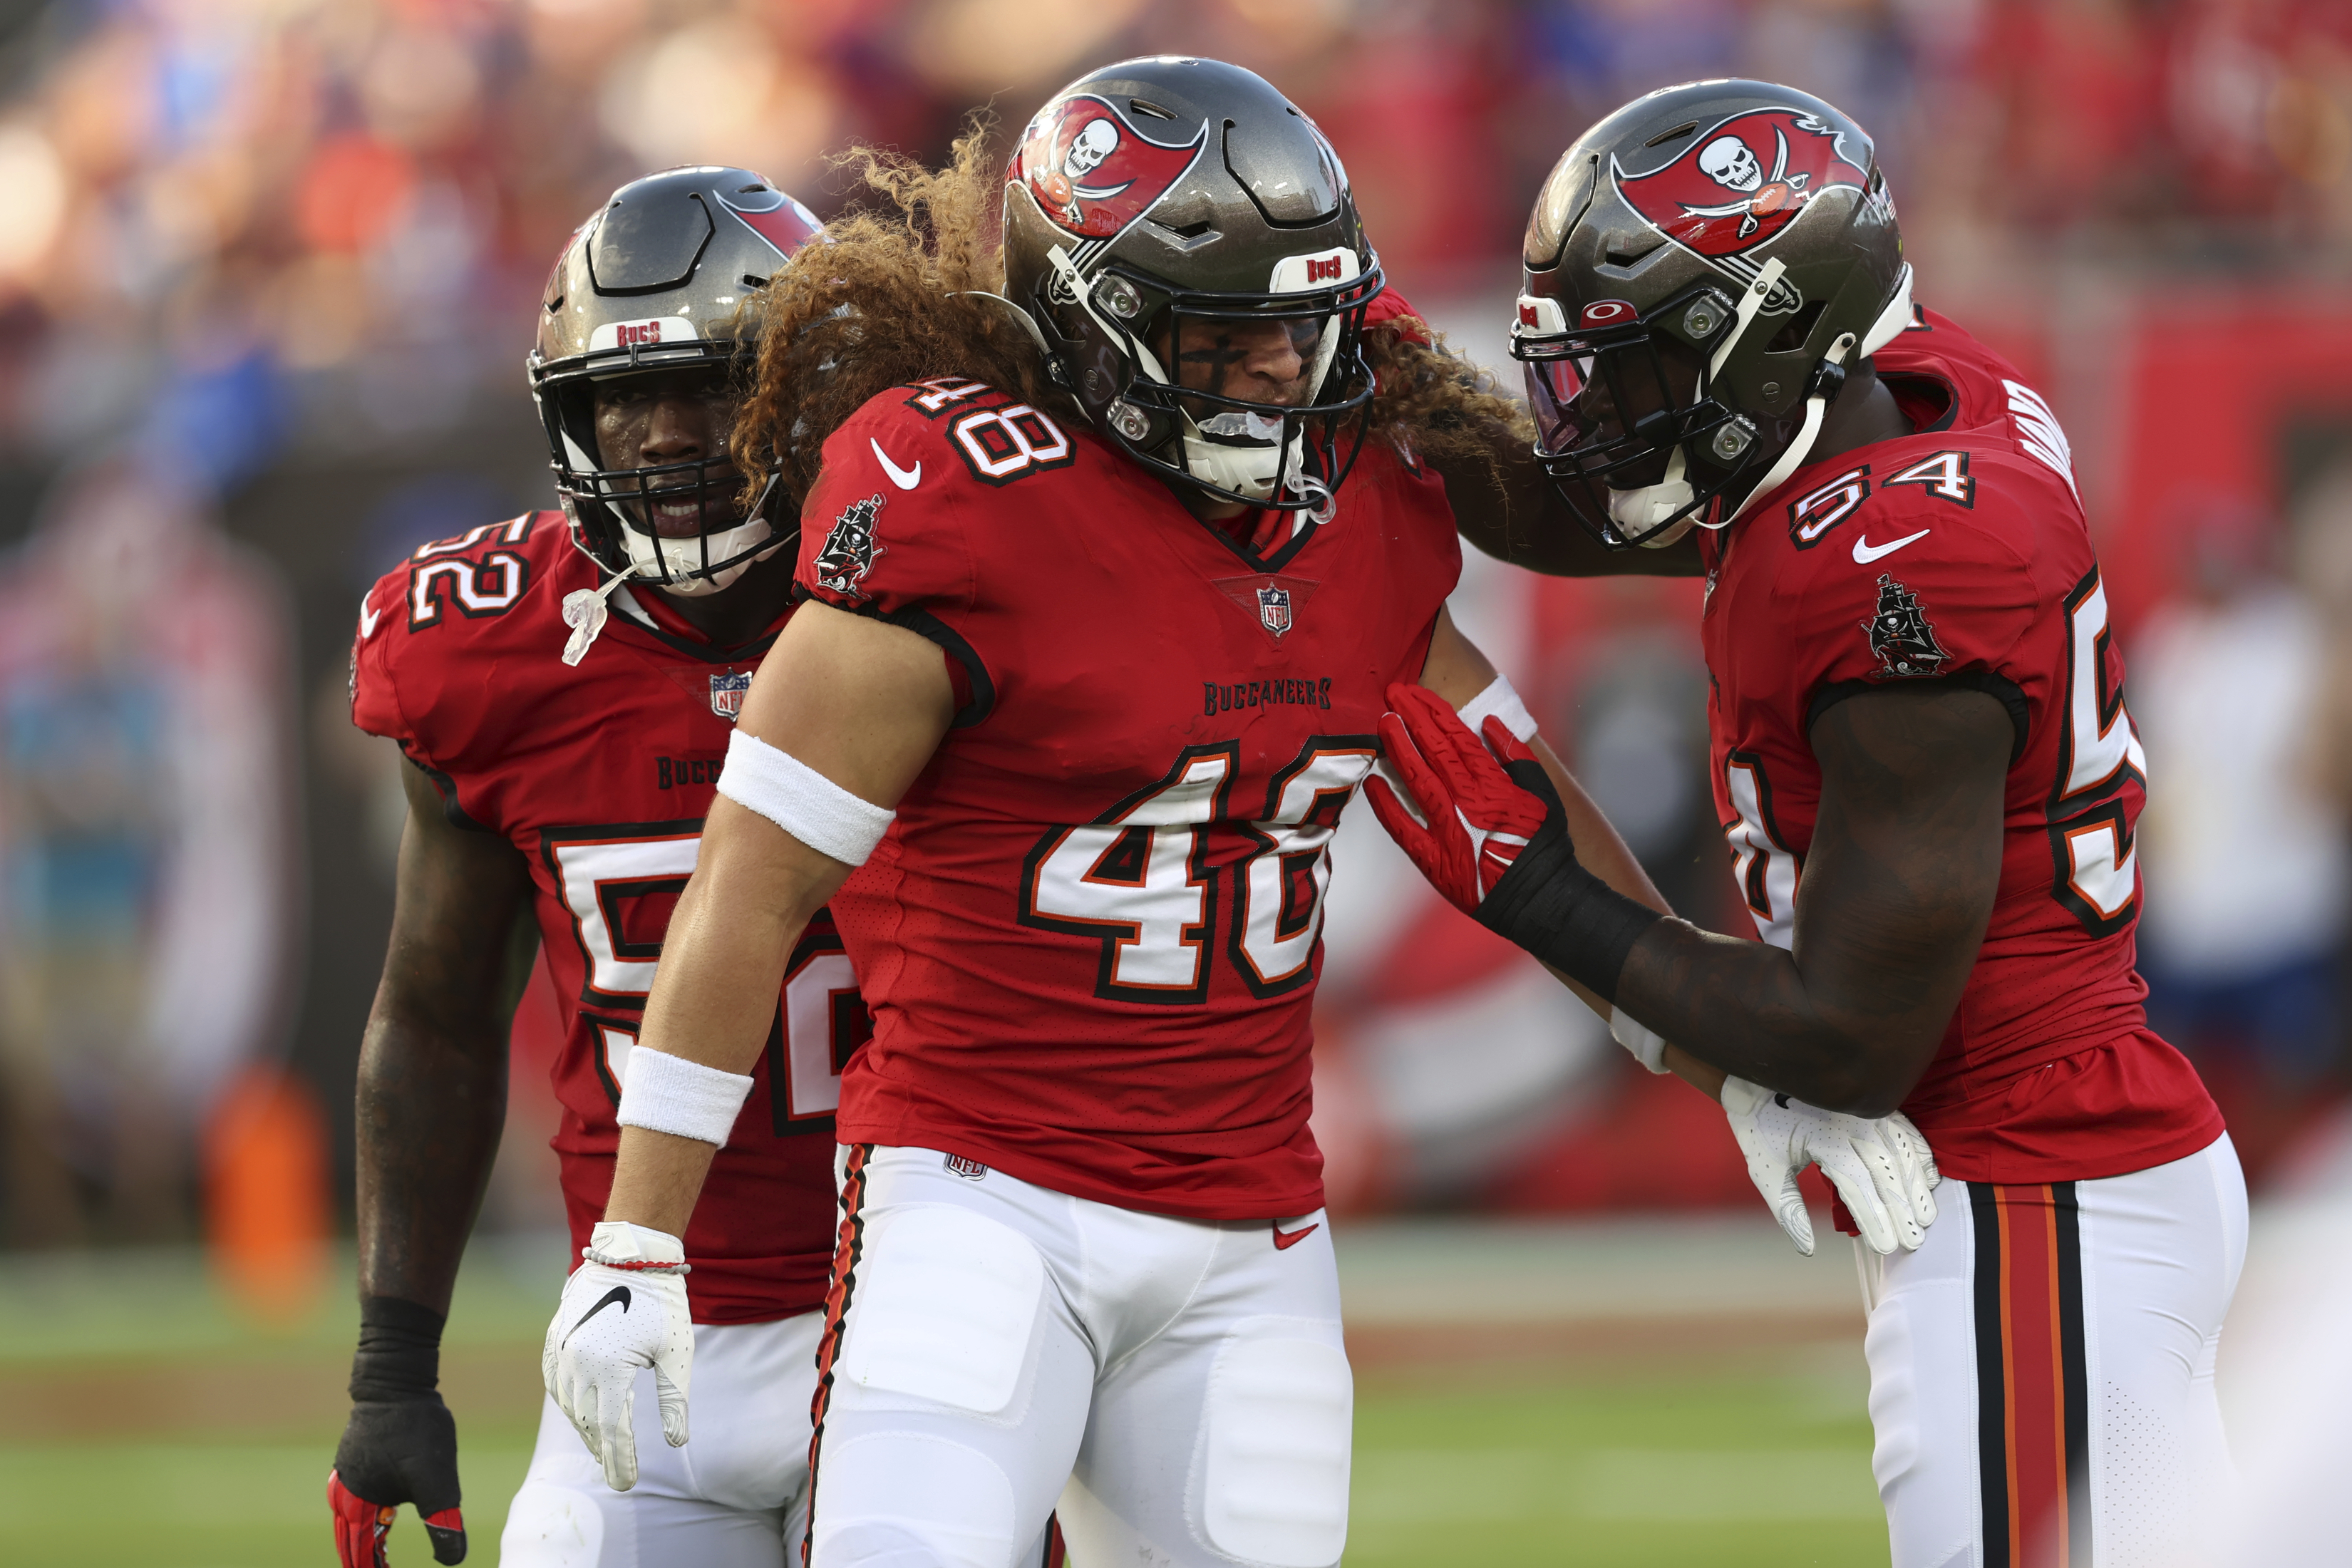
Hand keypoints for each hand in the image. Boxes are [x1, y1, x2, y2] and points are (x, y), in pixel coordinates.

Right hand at [328, 1401, 466, 1564]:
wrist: (398, 1379)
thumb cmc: (416, 1429)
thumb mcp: (437, 1480)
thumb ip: (443, 1522)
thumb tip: (453, 1561)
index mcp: (358, 1503)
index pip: (360, 1552)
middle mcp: (345, 1490)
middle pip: (348, 1538)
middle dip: (362, 1558)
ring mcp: (348, 1471)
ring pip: (349, 1516)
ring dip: (361, 1537)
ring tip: (374, 1552)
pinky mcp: (357, 1454)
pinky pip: (355, 1494)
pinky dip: (364, 1511)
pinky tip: (380, 1510)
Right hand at [542, 1220, 694, 1490]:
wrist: (631, 1257)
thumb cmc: (662, 1304)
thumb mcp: (677, 1353)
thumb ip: (675, 1400)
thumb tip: (677, 1442)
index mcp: (609, 1369)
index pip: (612, 1430)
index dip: (619, 1460)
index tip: (626, 1485)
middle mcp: (578, 1363)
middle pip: (587, 1421)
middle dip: (602, 1450)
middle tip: (616, 1472)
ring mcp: (561, 1350)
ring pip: (568, 1404)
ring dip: (584, 1428)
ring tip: (602, 1446)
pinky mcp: (554, 1338)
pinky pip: (554, 1381)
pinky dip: (567, 1401)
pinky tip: (579, 1413)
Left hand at [1363, 682, 1661, 1001]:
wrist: (1540, 901)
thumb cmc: (1545, 845)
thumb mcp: (1543, 794)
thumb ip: (1517, 756)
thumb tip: (1489, 722)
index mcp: (1496, 787)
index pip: (1459, 739)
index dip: (1435, 712)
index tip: (1416, 692)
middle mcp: (1469, 805)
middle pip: (1434, 752)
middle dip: (1411, 719)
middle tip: (1391, 692)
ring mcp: (1449, 833)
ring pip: (1416, 780)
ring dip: (1398, 749)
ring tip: (1383, 722)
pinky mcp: (1434, 862)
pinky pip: (1402, 829)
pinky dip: (1385, 805)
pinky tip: (1371, 781)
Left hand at [1720, 1075, 1940, 1255]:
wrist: (1760, 1075)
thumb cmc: (1760, 1125)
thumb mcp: (1765, 1168)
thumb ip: (1788, 1209)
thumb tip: (1808, 1249)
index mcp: (1824, 1140)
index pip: (1858, 1187)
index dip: (1875, 1219)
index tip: (1887, 1248)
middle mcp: (1852, 1123)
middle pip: (1886, 1173)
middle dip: (1901, 1210)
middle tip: (1914, 1243)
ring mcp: (1866, 1112)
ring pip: (1901, 1152)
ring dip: (1916, 1186)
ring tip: (1927, 1217)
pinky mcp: (1874, 1105)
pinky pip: (1905, 1131)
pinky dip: (1919, 1155)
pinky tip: (1929, 1178)